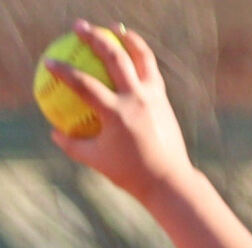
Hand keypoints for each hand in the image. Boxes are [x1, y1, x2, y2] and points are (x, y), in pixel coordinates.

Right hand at [44, 21, 193, 203]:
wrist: (169, 182)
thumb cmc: (131, 174)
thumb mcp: (98, 162)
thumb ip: (73, 146)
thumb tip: (54, 132)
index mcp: (117, 114)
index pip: (84, 85)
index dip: (63, 72)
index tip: (49, 62)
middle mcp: (136, 100)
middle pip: (114, 58)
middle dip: (94, 38)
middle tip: (79, 27)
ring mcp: (152, 98)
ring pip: (141, 58)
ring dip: (127, 39)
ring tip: (114, 28)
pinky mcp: (163, 100)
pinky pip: (151, 71)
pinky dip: (141, 58)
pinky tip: (132, 53)